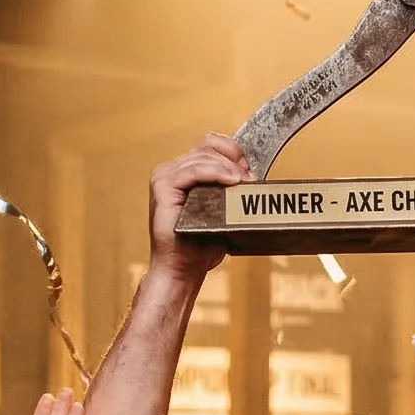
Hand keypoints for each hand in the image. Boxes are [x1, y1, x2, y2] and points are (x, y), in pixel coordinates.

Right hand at [148, 133, 249, 286]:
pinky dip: (215, 172)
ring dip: (229, 167)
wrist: (183, 269)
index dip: (233, 152)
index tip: (251, 171)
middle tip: (251, 178)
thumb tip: (252, 175)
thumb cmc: (201, 246)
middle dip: (235, 160)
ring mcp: (165, 176)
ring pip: (203, 156)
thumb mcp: (223, 211)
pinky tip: (231, 180)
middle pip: (209, 147)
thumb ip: (231, 190)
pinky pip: (193, 170)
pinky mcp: (162, 186)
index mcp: (184, 172)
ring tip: (245, 182)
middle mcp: (172, 170)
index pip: (211, 145)